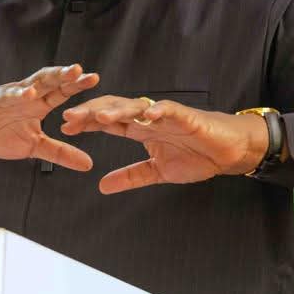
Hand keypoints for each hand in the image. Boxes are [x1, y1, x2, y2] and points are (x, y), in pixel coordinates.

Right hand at [0, 65, 99, 170]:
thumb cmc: (0, 133)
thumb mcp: (33, 145)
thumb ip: (60, 152)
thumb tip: (89, 164)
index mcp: (34, 103)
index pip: (58, 90)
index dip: (74, 84)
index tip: (93, 78)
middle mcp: (17, 96)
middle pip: (39, 82)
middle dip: (56, 76)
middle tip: (74, 70)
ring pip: (8, 93)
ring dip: (18, 93)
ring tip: (31, 93)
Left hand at [60, 96, 267, 192]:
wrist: (227, 151)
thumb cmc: (196, 156)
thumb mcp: (156, 172)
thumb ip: (130, 176)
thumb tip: (102, 186)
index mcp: (140, 130)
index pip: (108, 122)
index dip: (86, 123)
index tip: (65, 126)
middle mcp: (149, 118)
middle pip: (115, 109)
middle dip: (91, 112)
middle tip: (69, 117)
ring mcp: (166, 115)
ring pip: (137, 107)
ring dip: (117, 110)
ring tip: (99, 116)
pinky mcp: (186, 116)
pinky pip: (169, 111)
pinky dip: (158, 112)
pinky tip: (146, 116)